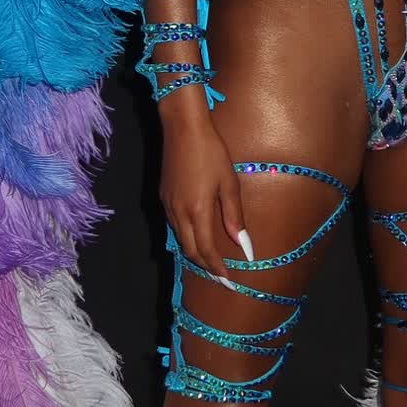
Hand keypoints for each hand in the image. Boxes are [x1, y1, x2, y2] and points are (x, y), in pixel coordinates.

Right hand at [159, 106, 251, 282]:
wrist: (182, 127)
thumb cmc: (211, 152)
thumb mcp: (228, 183)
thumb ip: (234, 216)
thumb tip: (243, 246)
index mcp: (196, 210)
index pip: (206, 250)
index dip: (216, 268)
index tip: (227, 279)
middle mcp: (178, 212)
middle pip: (189, 249)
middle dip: (204, 265)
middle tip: (219, 276)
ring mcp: (167, 204)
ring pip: (179, 238)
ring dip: (193, 251)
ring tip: (209, 259)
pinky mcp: (163, 195)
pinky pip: (173, 224)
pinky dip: (185, 236)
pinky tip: (194, 234)